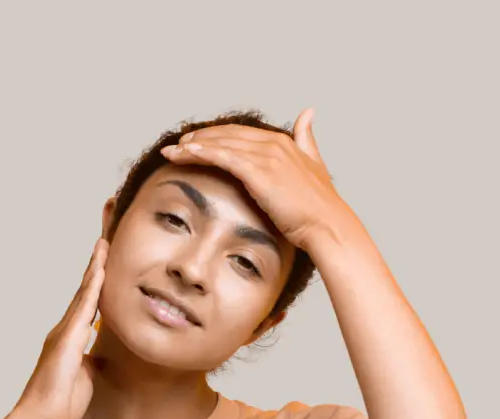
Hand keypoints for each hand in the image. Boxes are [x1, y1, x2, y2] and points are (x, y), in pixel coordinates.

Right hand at [13, 237, 107, 418]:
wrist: (42, 418)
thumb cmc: (61, 402)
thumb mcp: (85, 377)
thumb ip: (90, 361)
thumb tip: (98, 357)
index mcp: (71, 338)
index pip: (88, 304)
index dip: (97, 282)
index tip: (107, 261)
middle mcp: (65, 330)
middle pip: (84, 291)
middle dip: (96, 266)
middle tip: (105, 242)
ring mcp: (64, 333)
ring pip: (83, 295)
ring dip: (94, 270)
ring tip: (103, 247)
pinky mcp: (66, 341)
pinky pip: (82, 310)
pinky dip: (92, 290)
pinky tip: (100, 273)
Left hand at [160, 108, 357, 249]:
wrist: (327, 225)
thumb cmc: (319, 206)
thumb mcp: (314, 165)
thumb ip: (307, 139)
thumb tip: (307, 112)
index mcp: (282, 142)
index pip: (239, 133)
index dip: (215, 136)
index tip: (194, 142)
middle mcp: (273, 144)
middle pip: (226, 135)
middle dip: (198, 138)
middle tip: (176, 146)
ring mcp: (266, 157)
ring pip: (220, 144)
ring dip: (193, 146)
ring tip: (172, 151)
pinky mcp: (259, 172)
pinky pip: (224, 157)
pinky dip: (203, 153)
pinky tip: (186, 153)